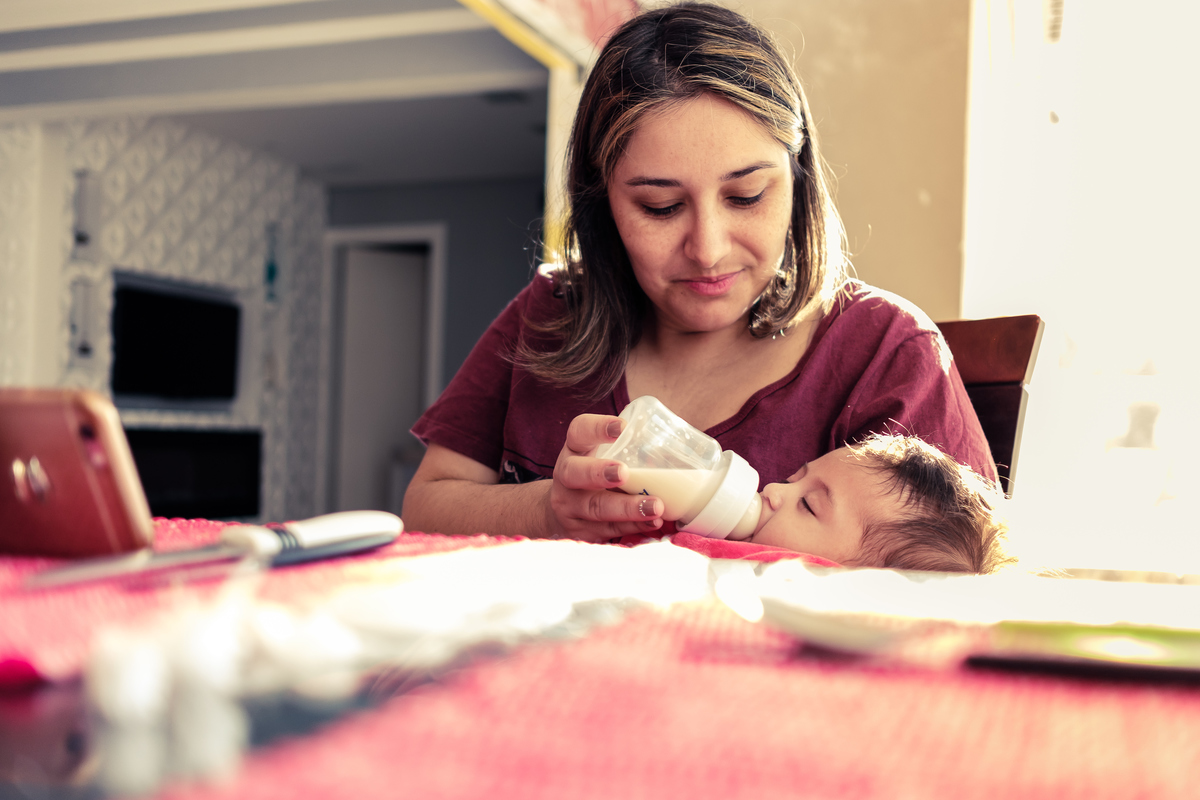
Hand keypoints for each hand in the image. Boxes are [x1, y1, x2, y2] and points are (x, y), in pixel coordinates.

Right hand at [547, 413, 663, 542]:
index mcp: (575, 451)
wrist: (564, 513)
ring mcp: (570, 507)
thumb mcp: (600, 458)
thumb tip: (682, 445)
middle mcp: (566, 477)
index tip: (622, 428)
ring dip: (627, 508)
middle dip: (599, 472)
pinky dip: (633, 527)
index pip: (579, 432)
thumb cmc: (595, 478)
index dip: (597, 428)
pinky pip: (608, 530)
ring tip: (655, 506)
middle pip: (575, 473)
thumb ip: (629, 452)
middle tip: (623, 472)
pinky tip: (653, 523)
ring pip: (596, 507)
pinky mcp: (580, 531)